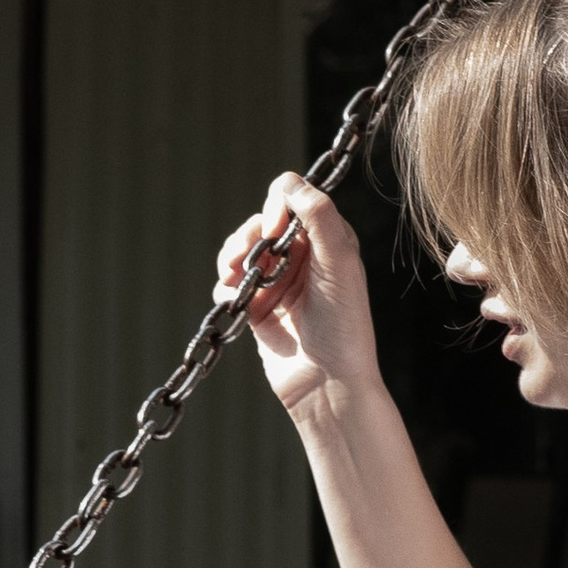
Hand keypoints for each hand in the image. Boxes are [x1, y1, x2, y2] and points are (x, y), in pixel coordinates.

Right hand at [214, 171, 381, 420]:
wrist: (327, 385)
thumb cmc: (343, 326)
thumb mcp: (339, 261)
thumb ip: (318, 215)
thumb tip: (289, 182)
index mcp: (327, 238)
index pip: (292, 199)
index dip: (277, 207)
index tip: (275, 233)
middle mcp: (302, 257)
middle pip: (261, 221)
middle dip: (248, 234)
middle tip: (245, 258)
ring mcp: (277, 283)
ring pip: (241, 250)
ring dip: (230, 256)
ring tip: (231, 276)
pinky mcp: (257, 309)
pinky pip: (230, 285)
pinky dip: (224, 286)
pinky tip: (231, 299)